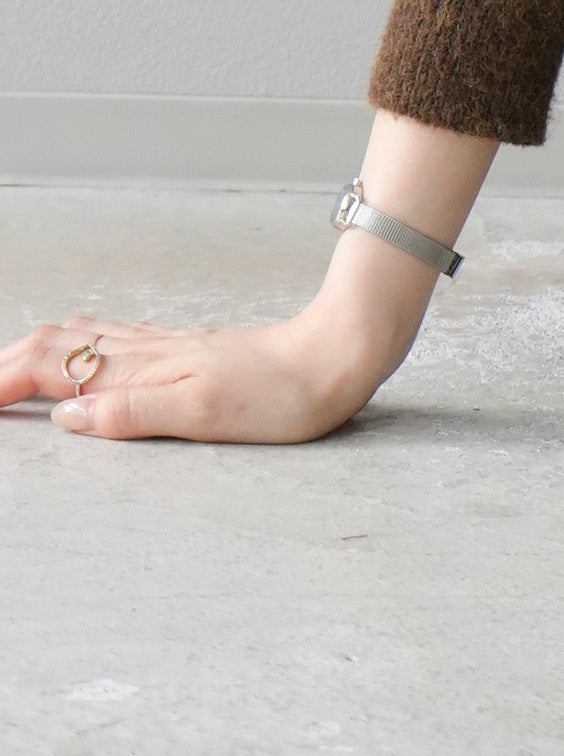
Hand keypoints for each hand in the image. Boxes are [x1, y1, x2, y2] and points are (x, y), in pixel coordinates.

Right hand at [1, 308, 383, 444]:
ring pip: (79, 337)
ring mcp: (166, 347)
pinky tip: (81, 355)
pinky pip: (112, 339)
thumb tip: (65, 418)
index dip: (0, 383)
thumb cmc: (282, 393)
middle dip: (3, 364)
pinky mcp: (187, 350)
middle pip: (53, 344)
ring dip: (32, 352)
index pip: (49, 367)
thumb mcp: (205, 414)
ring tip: (4, 372)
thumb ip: (132, 413)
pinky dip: (73, 346)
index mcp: (143, 368)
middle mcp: (147, 351)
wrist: (338, 355)